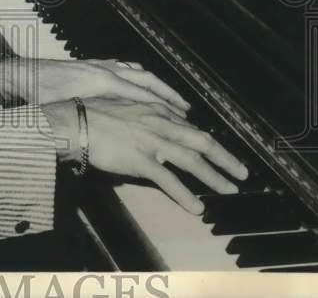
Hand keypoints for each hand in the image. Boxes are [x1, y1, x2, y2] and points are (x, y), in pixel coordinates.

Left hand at [0, 57, 190, 115]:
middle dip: (168, 94)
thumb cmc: (39, 97)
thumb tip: (110, 142)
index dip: (163, 105)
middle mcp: (104, 70)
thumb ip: (89, 124)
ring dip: (155, 85)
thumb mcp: (65, 112)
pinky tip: (141, 86)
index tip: (183, 119)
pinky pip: (122, 68)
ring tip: (171, 100)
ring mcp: (98, 65)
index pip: (141, 93)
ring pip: (136, 71)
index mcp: (101, 81)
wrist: (19, 74)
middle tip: (186, 110)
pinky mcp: (90, 65)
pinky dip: (137, 76)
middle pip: (145, 80)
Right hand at [41, 97, 248, 213]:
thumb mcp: (125, 109)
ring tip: (229, 190)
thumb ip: (145, 117)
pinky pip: (168, 180)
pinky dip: (185, 194)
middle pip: (201, 141)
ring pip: (191, 160)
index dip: (209, 143)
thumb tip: (158, 129)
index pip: (190, 128)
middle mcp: (158, 124)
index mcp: (156, 112)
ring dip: (214, 177)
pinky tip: (196, 207)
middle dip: (225, 158)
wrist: (75, 121)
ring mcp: (150, 142)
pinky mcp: (139, 160)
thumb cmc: (93, 115)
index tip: (221, 153)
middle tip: (242, 173)